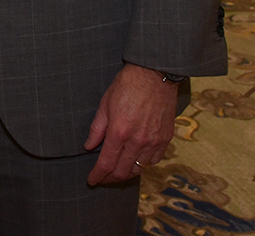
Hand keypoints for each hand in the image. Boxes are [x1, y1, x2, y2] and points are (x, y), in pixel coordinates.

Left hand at [84, 63, 178, 183]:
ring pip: (139, 169)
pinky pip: (154, 161)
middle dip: (110, 178)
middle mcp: (138, 141)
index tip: (91, 180)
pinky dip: (143, 165)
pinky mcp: (166, 139)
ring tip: (117, 172)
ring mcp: (154, 142)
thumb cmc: (126, 85)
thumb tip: (89, 146)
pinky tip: (135, 162)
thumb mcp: (105, 103)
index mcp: (119, 131)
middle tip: (102, 179)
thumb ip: (97, 128)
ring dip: (126, 173)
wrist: (154, 75)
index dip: (98, 175)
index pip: (106, 163)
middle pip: (122, 171)